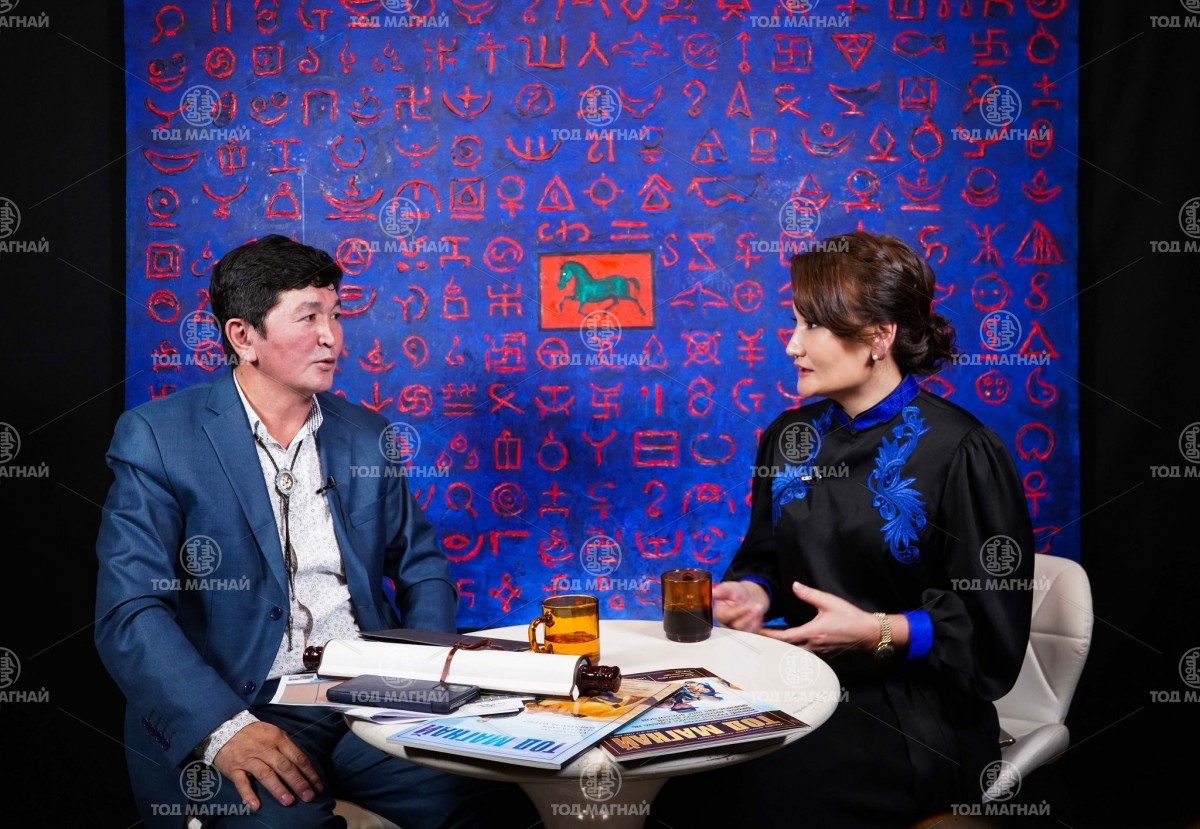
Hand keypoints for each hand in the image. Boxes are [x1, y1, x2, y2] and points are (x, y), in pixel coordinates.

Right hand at [212, 721, 324, 810]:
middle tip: (308, 796)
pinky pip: (241, 782)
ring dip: (278, 788)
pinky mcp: (234, 768)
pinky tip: (256, 806)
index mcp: (279, 739)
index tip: (318, 787)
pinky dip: (248, 794)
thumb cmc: (254, 734)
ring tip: (289, 801)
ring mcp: (249, 759)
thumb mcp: (274, 734)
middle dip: (298, 782)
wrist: (225, 727)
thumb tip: (303, 767)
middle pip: (284, 766)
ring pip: (265, 774)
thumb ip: (287, 749)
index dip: (309, 773)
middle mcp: (265, 749)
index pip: (298, 758)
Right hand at [712, 580, 769, 632]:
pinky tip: (761, 618)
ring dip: (755, 619)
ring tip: (759, 607)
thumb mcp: (728, 588)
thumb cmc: (735, 593)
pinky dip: (761, 627)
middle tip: (758, 606)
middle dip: (749, 617)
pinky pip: (755, 633)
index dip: (738, 612)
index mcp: (719, 614)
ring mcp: (736, 631)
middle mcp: (726, 625)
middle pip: (737, 627)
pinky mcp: (747, 633)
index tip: (748, 605)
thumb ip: (721, 591)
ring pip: (746, 631)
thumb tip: (712, 591)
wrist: (746, 598)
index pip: (726, 616)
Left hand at [760, 582, 877, 655]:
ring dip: (784, 647)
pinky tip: (792, 643)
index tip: (758, 632)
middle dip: (773, 643)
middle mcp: (814, 645)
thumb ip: (810, 594)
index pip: (785, 637)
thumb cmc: (851, 618)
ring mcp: (820, 651)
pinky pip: (806, 653)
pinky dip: (795, 649)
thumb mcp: (829, 602)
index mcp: (812, 633)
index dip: (770, 635)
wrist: (869, 633)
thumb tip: (795, 586)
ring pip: (796, 652)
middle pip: (787, 648)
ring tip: (772, 640)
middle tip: (760, 637)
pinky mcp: (825, 652)